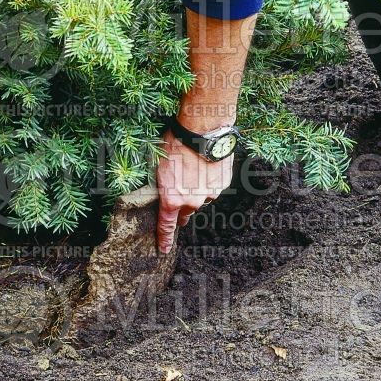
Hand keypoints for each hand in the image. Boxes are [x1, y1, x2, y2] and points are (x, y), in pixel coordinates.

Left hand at [156, 129, 232, 254]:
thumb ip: (161, 186)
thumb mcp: (157, 165)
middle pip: (185, 213)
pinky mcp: (223, 185)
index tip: (163, 250)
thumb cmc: (174, 144)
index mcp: (171, 199)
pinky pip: (213, 189)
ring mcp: (209, 195)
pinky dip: (208, 182)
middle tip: (179, 194)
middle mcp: (191, 202)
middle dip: (181, 209)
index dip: (164, 240)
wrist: (202, 130)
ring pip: (200, 200)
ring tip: (192, 169)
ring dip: (196, 191)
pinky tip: (204, 166)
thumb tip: (160, 192)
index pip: (166, 227)